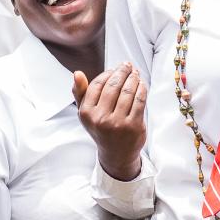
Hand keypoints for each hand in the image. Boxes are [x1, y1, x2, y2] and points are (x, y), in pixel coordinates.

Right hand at [73, 63, 146, 180]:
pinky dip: (142, 88)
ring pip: (128, 91)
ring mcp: (118, 123)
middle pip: (114, 86)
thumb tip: (77, 73)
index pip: (97, 84)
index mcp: (86, 113)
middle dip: (122, 72)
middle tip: (128, 65)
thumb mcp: (86, 113)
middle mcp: (100, 118)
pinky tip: (142, 84)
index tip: (115, 68)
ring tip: (135, 73)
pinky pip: (139, 100)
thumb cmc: (101, 128)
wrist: (116, 154)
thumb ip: (80, 93)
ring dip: (134, 78)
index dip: (108, 73)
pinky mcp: (134, 126)